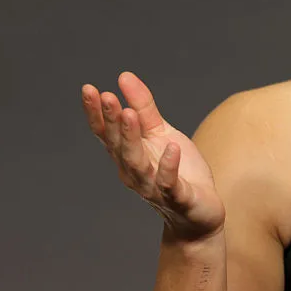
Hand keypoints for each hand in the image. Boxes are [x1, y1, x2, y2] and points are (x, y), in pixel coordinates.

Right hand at [82, 72, 225, 242]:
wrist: (200, 213)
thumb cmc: (179, 171)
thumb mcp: (162, 133)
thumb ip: (144, 108)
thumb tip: (124, 76)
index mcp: (128, 156)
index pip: (107, 133)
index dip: (96, 113)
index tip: (90, 89)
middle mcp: (134, 173)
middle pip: (119, 146)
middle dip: (112, 121)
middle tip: (106, 96)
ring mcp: (154, 187)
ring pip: (137, 163)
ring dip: (131, 140)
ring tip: (129, 114)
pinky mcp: (178, 199)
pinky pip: (169, 183)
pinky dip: (168, 167)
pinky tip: (172, 148)